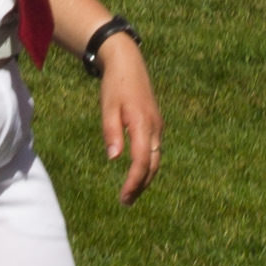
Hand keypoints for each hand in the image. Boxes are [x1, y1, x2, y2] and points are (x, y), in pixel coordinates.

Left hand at [97, 38, 161, 201]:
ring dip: (145, 178)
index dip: (133, 182)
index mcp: (142, 124)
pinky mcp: (155, 124)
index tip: (123, 197)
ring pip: (155, 159)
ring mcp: (157, 126)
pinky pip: (154, 151)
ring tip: (130, 193)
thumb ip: (111, 132)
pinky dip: (147, 165)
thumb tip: (114, 158)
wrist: (128, 63)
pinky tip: (137, 173)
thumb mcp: (108, 107)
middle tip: (126, 202)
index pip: (141, 162)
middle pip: (152, 165)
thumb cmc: (115, 85)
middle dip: (141, 186)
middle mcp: (155, 128)